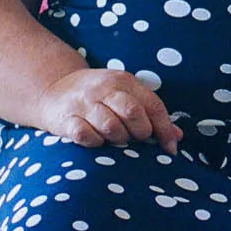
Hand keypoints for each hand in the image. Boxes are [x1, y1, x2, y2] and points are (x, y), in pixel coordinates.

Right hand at [36, 66, 180, 151]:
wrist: (52, 89)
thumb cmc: (98, 97)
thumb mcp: (125, 95)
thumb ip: (150, 113)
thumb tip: (177, 136)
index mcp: (124, 81)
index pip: (153, 105)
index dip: (165, 129)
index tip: (170, 149)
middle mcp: (103, 89)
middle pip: (133, 113)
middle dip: (141, 132)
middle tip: (136, 138)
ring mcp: (83, 103)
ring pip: (111, 126)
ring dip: (118, 139)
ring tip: (115, 138)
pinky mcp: (65, 119)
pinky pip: (85, 136)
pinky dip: (94, 142)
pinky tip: (95, 140)